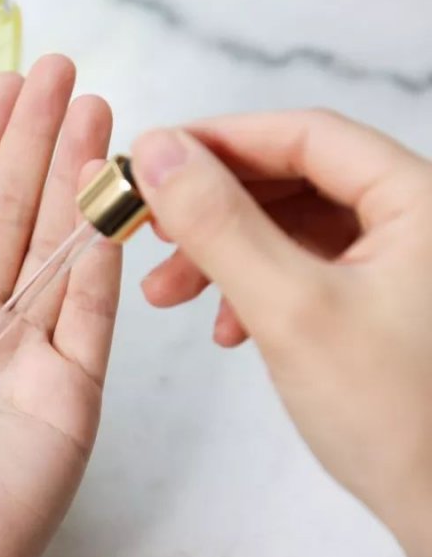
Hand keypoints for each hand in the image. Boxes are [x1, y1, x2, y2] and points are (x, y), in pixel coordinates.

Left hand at [0, 55, 121, 556]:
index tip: (6, 90)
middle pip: (11, 212)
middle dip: (36, 141)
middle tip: (64, 76)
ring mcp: (27, 350)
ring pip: (56, 245)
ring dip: (77, 177)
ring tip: (97, 113)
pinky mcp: (74, 387)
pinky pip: (93, 307)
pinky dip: (103, 249)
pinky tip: (112, 192)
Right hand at [132, 111, 431, 556]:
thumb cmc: (399, 419)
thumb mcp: (291, 308)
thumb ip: (221, 224)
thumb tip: (160, 153)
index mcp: (419, 200)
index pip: (307, 136)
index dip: (221, 141)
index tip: (154, 160)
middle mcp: (414, 220)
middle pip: (293, 180)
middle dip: (212, 207)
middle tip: (151, 228)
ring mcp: (396, 262)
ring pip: (289, 226)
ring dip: (222, 252)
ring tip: (166, 292)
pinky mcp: (377, 299)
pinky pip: (300, 267)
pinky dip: (251, 286)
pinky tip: (224, 326)